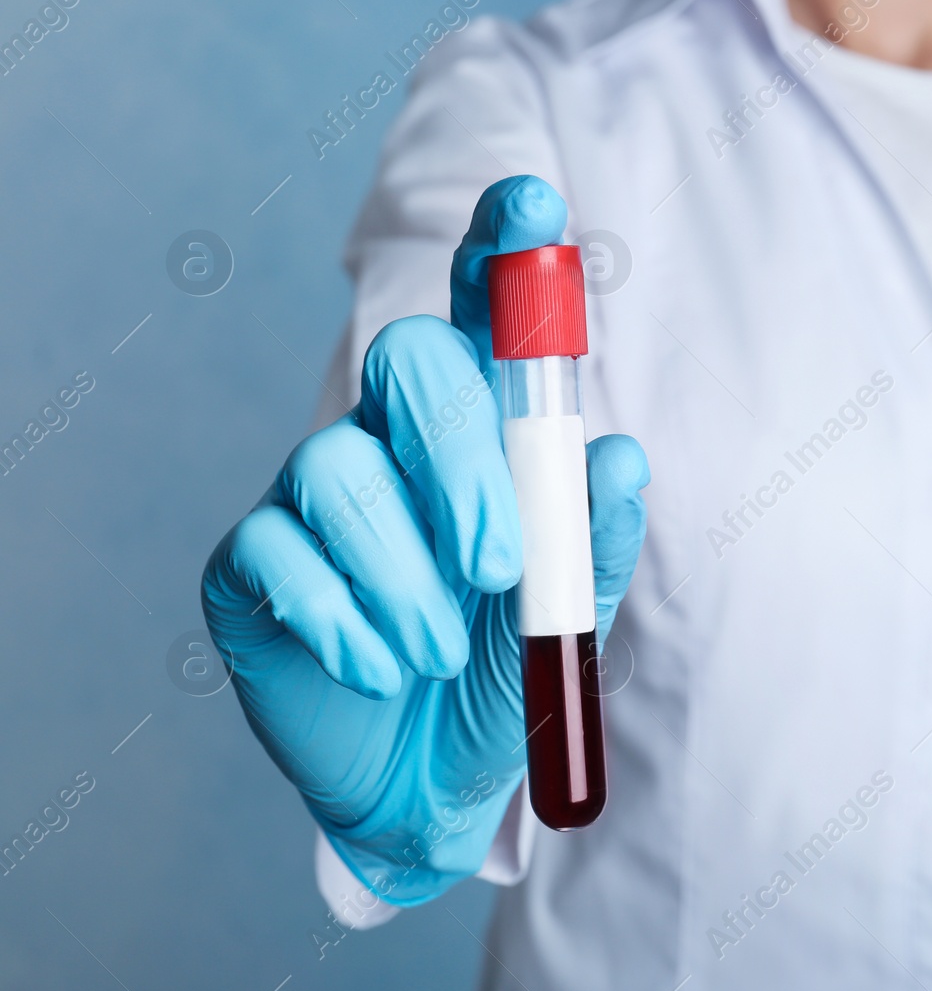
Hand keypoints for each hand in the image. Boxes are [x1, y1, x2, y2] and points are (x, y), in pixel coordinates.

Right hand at [201, 176, 648, 903]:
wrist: (428, 787)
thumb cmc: (500, 678)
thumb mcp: (569, 616)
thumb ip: (594, 540)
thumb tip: (623, 454)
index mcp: (481, 433)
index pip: (486, 315)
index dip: (505, 252)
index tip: (533, 203)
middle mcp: (393, 437)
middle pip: (406, 361)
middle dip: (460, 460)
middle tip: (501, 565)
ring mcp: (311, 491)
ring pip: (338, 466)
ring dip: (405, 574)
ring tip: (437, 652)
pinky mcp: (250, 562)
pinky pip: (278, 552)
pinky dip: (340, 614)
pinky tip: (377, 665)